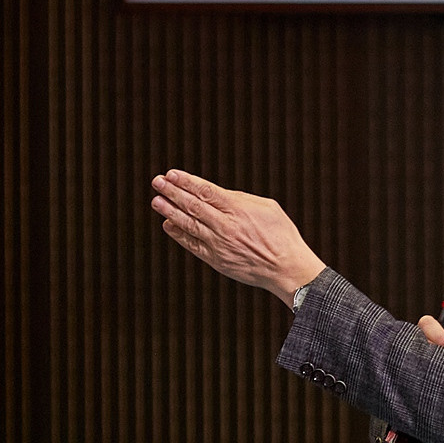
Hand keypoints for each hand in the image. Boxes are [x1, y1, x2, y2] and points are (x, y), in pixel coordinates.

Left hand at [151, 170, 327, 307]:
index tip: (171, 174)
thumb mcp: (266, 207)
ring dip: (170, 211)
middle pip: (192, 205)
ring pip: (188, 224)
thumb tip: (217, 194)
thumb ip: (240, 199)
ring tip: (156, 200)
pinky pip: (193, 245)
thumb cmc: (281, 234)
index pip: (205, 191)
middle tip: (157, 182)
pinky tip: (169, 225)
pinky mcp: (217, 260)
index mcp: (238, 209)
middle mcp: (225, 226)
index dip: (186, 181)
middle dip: (172, 192)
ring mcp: (219, 244)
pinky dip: (179, 234)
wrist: (286, 268)